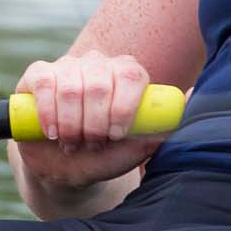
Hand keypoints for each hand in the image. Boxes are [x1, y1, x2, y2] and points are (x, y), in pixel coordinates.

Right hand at [12, 51, 165, 190]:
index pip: (130, 76)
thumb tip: (192, 94)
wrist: (66, 167)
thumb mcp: (137, 147)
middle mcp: (99, 63)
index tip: (115, 135)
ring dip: (71, 124)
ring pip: (71, 88)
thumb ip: (164, 124)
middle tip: (92, 144)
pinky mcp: (39, 74)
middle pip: (99, 85)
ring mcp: (68, 66)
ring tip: (73, 144)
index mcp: (128, 74)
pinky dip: (49, 113)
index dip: (122, 108)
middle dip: (94, 124)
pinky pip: (44, 84)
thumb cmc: (107, 155)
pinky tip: (52, 132)